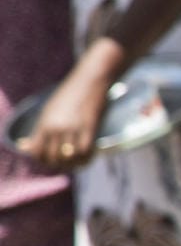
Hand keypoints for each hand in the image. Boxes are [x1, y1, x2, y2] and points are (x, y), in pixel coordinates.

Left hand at [19, 48, 116, 170]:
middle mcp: (56, 128)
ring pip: (69, 158)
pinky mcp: (89, 127)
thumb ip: (40, 129)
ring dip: (73, 164)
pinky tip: (87, 158)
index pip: (36, 152)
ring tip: (77, 163)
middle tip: (66, 164)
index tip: (50, 160)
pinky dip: (86, 159)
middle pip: (53, 157)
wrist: (90, 80)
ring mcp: (72, 128)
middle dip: (59, 165)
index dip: (42, 160)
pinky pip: (85, 151)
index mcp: (44, 124)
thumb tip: (25, 145)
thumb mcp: (49, 110)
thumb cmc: (70, 94)